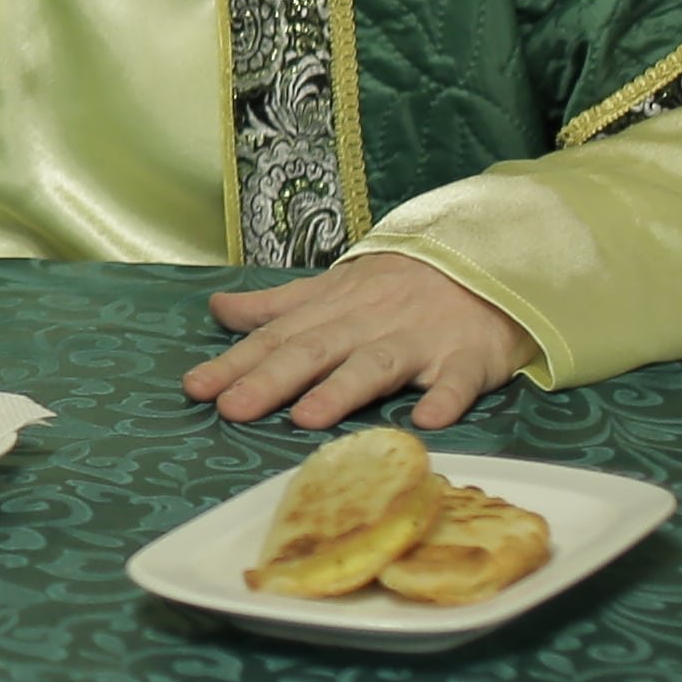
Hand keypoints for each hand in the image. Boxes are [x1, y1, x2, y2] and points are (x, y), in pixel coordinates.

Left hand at [183, 254, 535, 430]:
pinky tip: (427, 421)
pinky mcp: (467, 357)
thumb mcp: (334, 289)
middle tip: (231, 408)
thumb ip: (277, 305)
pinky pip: (457, 381)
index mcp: (333, 309)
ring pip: (376, 364)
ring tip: (306, 419)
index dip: (235, 362)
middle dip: (270, 379)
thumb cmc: (401, 285)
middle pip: (313, 351)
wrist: (486, 260)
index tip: (195, 387)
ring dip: (342, 390)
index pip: (276, 337)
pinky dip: (445, 399)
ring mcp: (419, 340)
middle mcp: (368, 323)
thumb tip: (218, 310)